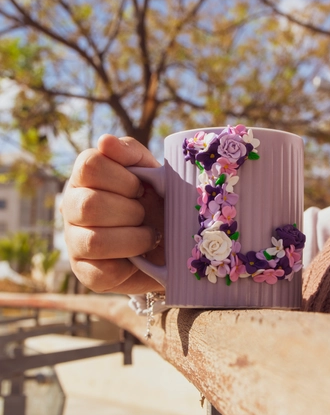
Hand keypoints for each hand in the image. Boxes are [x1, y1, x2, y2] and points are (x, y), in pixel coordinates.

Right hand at [61, 134, 164, 293]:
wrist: (173, 242)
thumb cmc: (157, 200)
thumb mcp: (151, 171)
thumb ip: (130, 153)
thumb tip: (105, 142)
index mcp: (85, 177)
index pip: (88, 165)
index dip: (122, 178)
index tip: (141, 188)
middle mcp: (71, 207)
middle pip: (89, 204)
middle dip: (130, 211)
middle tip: (145, 215)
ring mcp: (74, 241)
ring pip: (94, 241)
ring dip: (134, 239)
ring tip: (150, 236)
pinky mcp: (85, 272)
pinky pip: (102, 272)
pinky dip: (130, 265)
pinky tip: (141, 257)